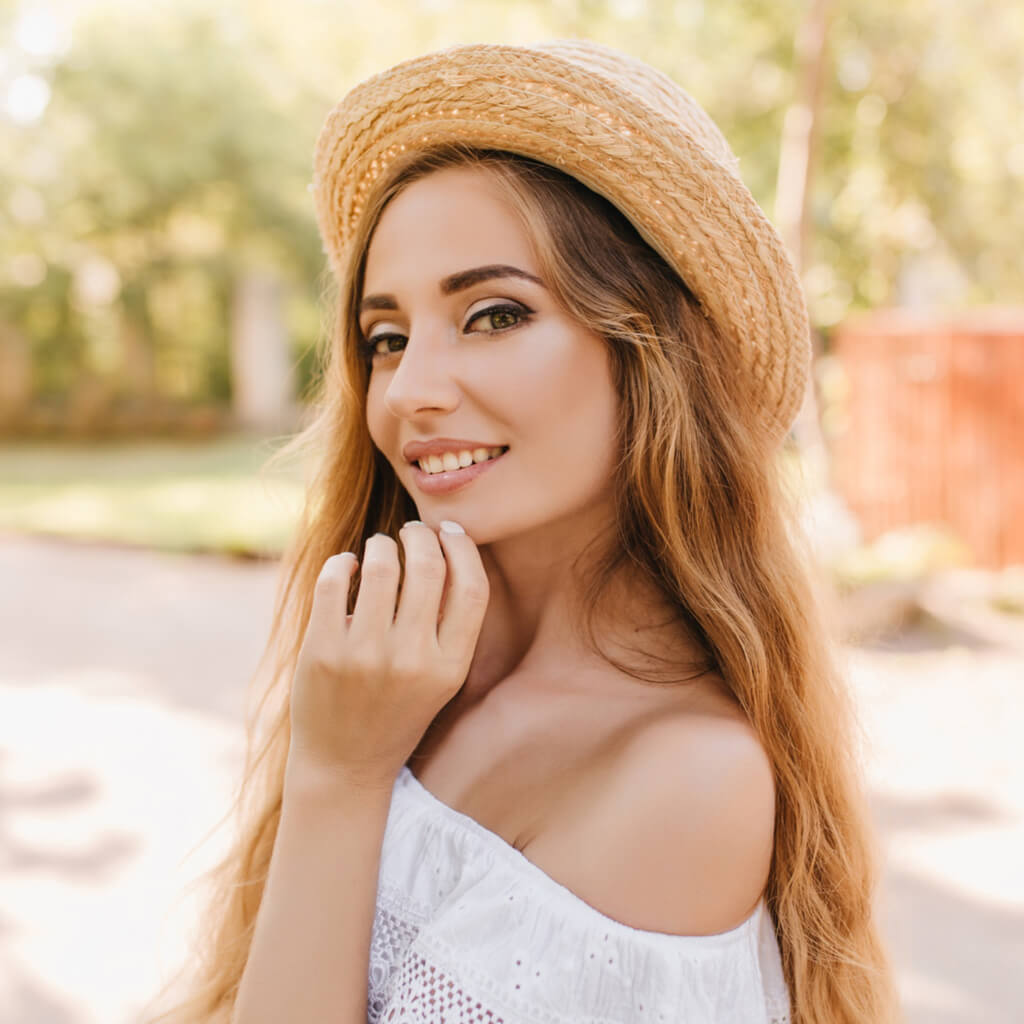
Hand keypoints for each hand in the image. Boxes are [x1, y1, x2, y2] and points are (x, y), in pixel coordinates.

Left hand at [287, 521, 489, 789]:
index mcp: (449, 667)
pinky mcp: (322, 652)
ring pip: (382, 565)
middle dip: (420, 536)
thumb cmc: (397, 712)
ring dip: (381, 544)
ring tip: (379, 547)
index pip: (471, 588)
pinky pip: (334, 582)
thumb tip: (443, 550)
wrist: (344, 765)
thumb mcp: (439, 679)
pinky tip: (346, 565)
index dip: (463, 548)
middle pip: (428, 567)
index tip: (449, 531)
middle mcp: (412, 660)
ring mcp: (365, 656)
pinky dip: (342, 562)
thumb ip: (447, 626)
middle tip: (411, 532)